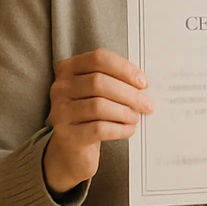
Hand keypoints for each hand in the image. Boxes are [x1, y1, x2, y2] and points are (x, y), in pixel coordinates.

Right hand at [42, 48, 152, 194]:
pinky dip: (119, 129)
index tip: (142, 82)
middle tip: (146, 104)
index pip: (99, 58)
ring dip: (124, 112)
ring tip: (135, 117)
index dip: (124, 68)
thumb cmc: (90, 114)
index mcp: (69, 68)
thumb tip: (142, 82)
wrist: (72, 147)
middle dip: (129, 93)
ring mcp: (60, 111)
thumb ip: (115, 80)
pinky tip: (128, 129)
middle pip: (98, 82)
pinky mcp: (66, 135)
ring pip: (98, 106)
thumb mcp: (98, 92)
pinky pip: (98, 129)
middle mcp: (60, 88)